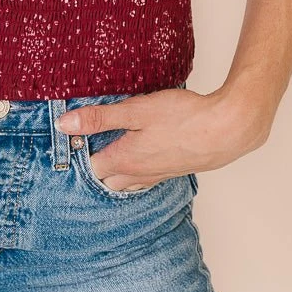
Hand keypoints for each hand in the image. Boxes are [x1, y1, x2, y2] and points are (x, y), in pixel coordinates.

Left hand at [55, 84, 272, 191]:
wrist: (226, 130)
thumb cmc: (183, 117)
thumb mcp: (136, 110)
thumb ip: (100, 118)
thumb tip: (65, 124)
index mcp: (124, 160)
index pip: (89, 167)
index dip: (78, 152)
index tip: (72, 135)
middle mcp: (138, 173)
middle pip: (105, 179)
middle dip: (94, 165)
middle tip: (88, 142)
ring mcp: (157, 175)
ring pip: (126, 182)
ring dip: (115, 169)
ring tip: (110, 148)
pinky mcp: (173, 170)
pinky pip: (145, 178)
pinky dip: (135, 169)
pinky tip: (140, 154)